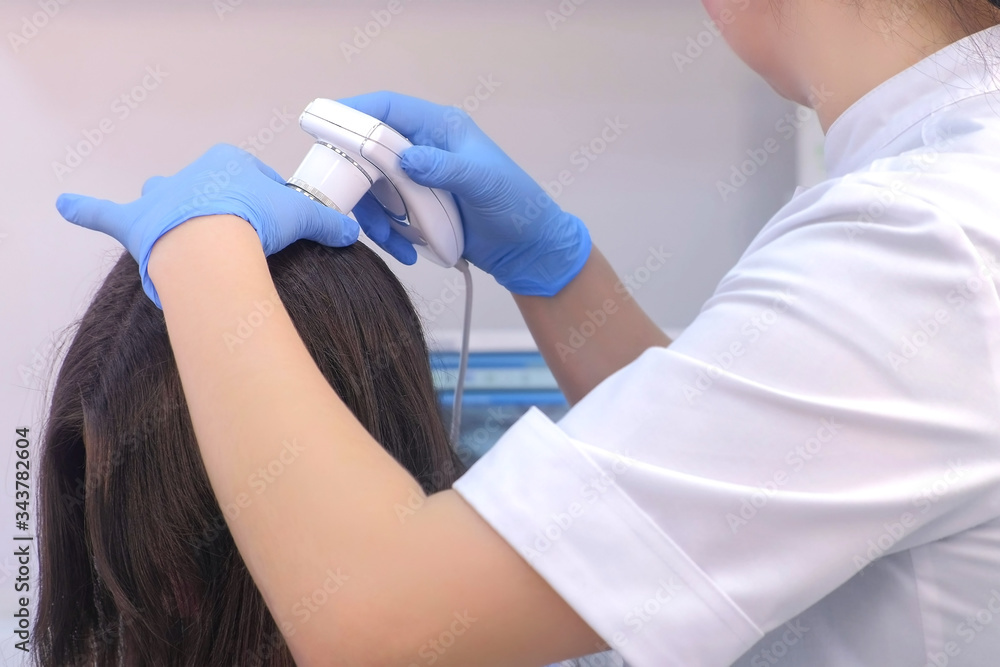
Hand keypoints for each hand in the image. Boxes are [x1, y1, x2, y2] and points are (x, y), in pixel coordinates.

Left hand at [56, 144, 358, 307]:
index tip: (278, 226)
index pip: (253, 180)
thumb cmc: (256, 226)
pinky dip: (85, 210)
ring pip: (163, 197)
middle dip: (221, 206)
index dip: (267, 204)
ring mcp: (162, 198)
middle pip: (209, 189)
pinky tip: (65, 205)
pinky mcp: (136, 224)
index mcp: (231, 163)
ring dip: (168, 209)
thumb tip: (351, 233)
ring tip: (176, 227)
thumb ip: (328, 224)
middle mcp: (192, 174)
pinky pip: (104, 214)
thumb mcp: (304, 220)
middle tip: (238, 235)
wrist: (214, 247)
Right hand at [340, 91, 591, 296]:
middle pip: (369, 152)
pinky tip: (408, 252)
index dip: (354, 114)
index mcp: (439, 128)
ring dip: (375, 217)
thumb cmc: (516, 206)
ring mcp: (416, 180)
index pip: (388, 108)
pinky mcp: (415, 209)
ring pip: (372, 189)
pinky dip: (389, 234)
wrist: (527, 249)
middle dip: (358, 180)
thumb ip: (446, 168)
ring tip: (395, 241)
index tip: (324, 128)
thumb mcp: (484, 183)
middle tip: (350, 203)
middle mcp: (422, 148)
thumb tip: (407, 158)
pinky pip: (385, 216)